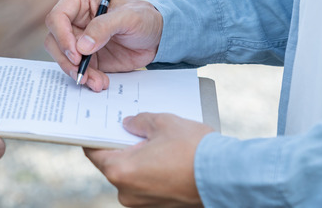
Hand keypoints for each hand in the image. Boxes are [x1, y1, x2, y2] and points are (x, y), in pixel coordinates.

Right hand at [44, 0, 163, 90]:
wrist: (157, 38)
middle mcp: (73, 19)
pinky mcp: (85, 57)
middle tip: (82, 72)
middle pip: (54, 41)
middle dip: (67, 60)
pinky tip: (100, 82)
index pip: (57, 17)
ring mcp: (77, 39)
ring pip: (62, 58)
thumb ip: (105, 27)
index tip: (77, 54)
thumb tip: (82, 46)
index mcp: (79, 0)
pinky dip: (87, 79)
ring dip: (77, 72)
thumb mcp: (130, 17)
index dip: (62, 37)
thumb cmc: (144, 18)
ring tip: (97, 81)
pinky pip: (77, 70)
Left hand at [86, 113, 214, 207]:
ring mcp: (142, 204)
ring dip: (138, 159)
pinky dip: (150, 171)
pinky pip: (146, 185)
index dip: (95, 136)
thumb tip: (128, 123)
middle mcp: (126, 192)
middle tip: (130, 127)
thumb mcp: (163, 123)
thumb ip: (139, 121)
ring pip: (131, 175)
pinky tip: (165, 156)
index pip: (95, 152)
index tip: (98, 126)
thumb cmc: (193, 148)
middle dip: (121, 146)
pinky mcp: (159, 207)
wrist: (226, 176)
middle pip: (113, 164)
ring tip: (154, 141)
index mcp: (120, 170)